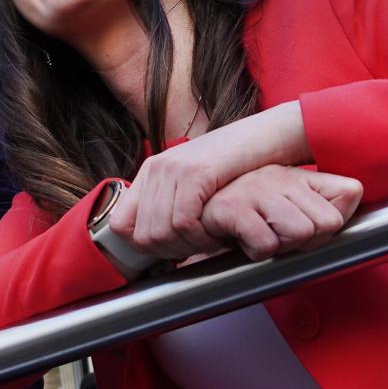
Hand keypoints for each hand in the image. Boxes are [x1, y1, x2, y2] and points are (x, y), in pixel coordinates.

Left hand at [123, 102, 309, 261]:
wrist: (267, 135)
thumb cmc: (238, 167)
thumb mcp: (196, 185)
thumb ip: (173, 206)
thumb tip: (159, 246)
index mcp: (151, 172)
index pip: (120, 225)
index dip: (144, 246)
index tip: (173, 251)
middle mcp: (156, 168)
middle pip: (143, 236)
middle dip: (173, 253)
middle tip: (199, 250)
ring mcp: (173, 169)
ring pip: (162, 233)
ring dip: (191, 247)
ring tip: (213, 241)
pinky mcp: (194, 173)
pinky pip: (183, 222)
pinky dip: (201, 237)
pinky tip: (218, 233)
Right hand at [200, 165, 362, 260]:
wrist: (191, 215)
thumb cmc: (246, 216)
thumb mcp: (292, 207)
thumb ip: (330, 202)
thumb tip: (355, 192)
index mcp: (298, 177)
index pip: (347, 198)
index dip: (328, 228)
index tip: (304, 229)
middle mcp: (279, 177)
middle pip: (326, 224)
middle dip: (305, 242)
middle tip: (277, 236)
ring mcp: (255, 189)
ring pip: (300, 233)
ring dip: (281, 248)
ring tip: (260, 238)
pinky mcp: (230, 207)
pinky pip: (266, 245)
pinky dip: (256, 252)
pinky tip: (241, 241)